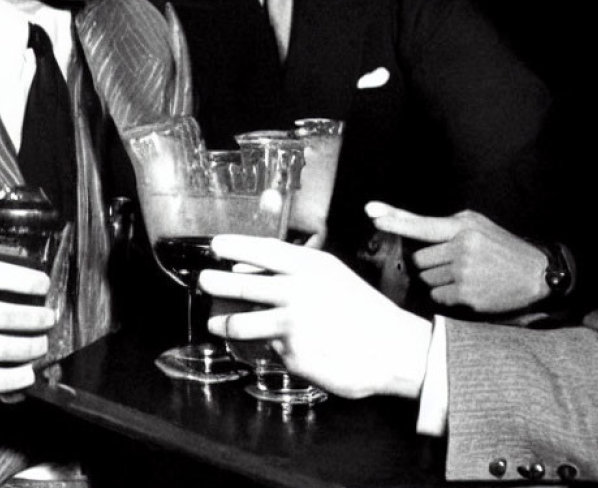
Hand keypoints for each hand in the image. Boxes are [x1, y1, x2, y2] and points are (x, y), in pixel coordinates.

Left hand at [201, 235, 431, 399]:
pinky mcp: (291, 353)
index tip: (215, 244)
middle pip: (243, 285)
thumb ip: (294, 271)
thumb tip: (248, 269)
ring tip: (217, 323)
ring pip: (242, 322)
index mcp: (311, 266)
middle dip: (217, 283)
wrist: (392, 347)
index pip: (264, 250)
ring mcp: (292, 322)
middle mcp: (298, 290)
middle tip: (204, 281)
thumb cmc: (361, 309)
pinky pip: (268, 347)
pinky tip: (278, 345)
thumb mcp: (331, 277)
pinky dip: (268, 346)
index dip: (236, 246)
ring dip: (224, 323)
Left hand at [366, 201, 549, 313]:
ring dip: (438, 279)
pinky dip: (448, 294)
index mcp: (464, 227)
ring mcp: (464, 273)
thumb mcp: (479, 225)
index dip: (394, 220)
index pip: (421, 224)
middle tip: (454, 262)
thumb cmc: (503, 248)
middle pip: (419, 259)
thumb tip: (416, 229)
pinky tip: (470, 287)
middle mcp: (462, 247)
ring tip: (467, 274)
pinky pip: (438, 295)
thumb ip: (449, 226)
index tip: (372, 213)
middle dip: (430, 262)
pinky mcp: (466, 295)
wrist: (536, 274)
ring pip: (427, 279)